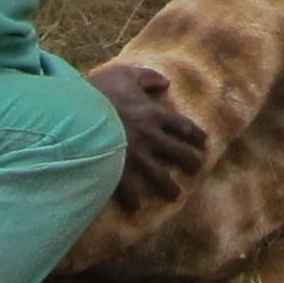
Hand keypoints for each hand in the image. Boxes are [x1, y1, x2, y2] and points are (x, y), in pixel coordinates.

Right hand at [91, 61, 208, 211]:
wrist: (78, 113)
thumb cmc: (102, 90)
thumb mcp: (126, 74)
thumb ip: (148, 77)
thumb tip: (165, 82)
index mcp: (153, 114)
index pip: (182, 126)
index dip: (195, 134)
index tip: (204, 142)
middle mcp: (150, 137)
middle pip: (177, 152)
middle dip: (190, 162)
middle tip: (197, 169)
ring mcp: (136, 156)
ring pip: (159, 175)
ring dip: (169, 186)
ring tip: (177, 196)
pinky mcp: (119, 169)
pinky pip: (129, 188)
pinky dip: (133, 199)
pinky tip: (136, 208)